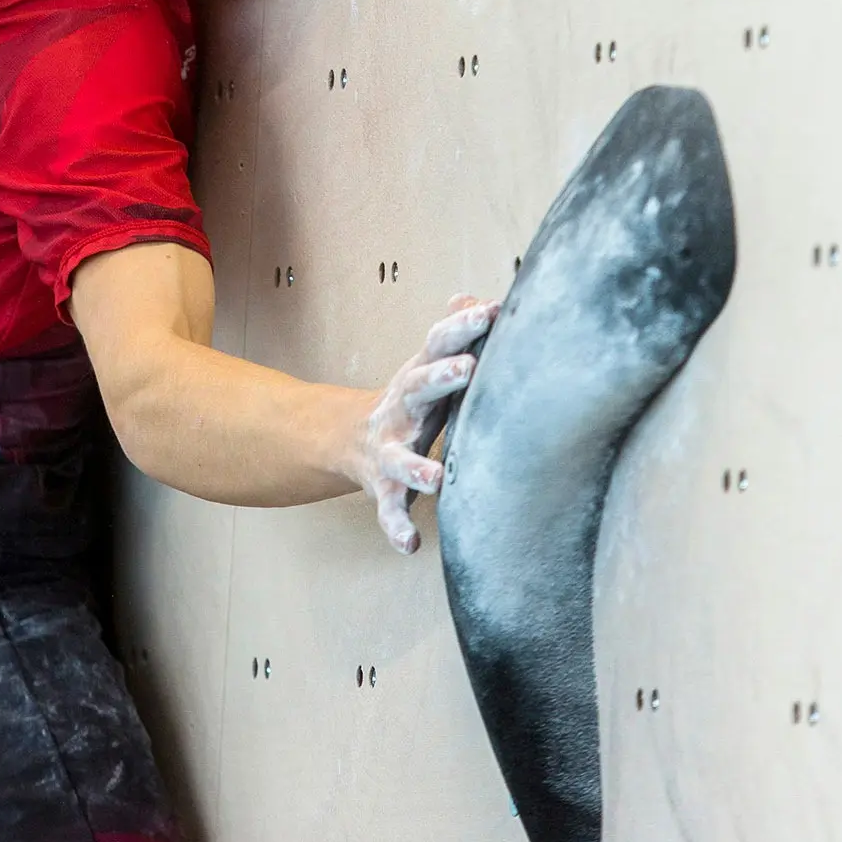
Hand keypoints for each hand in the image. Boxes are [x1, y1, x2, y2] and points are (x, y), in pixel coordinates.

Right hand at [352, 294, 500, 555]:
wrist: (351, 440)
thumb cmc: (410, 402)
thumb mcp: (426, 365)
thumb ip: (452, 335)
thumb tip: (476, 296)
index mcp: (417, 377)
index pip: (437, 345)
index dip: (461, 327)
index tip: (491, 311)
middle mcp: (400, 410)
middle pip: (416, 388)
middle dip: (440, 378)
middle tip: (468, 368)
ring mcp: (389, 450)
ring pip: (399, 458)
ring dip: (417, 467)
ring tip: (438, 478)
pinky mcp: (383, 489)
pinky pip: (388, 511)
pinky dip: (396, 528)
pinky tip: (409, 545)